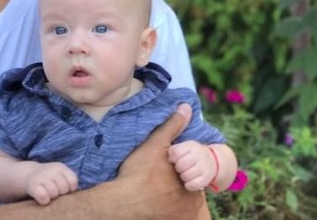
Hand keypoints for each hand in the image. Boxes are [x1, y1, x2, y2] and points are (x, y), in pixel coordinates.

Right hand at [24, 162, 77, 204]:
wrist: (28, 174)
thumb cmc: (48, 178)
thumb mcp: (59, 175)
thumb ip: (68, 181)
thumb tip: (75, 194)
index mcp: (61, 167)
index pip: (73, 182)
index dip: (70, 189)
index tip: (63, 188)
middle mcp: (52, 169)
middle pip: (64, 189)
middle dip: (60, 193)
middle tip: (53, 190)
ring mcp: (42, 176)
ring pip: (54, 194)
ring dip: (51, 197)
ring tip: (46, 192)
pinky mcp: (33, 185)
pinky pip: (44, 197)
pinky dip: (44, 200)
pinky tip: (41, 197)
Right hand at [117, 103, 210, 219]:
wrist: (121, 202)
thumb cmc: (140, 173)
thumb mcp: (156, 145)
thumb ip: (173, 127)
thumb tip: (187, 107)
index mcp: (194, 188)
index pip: (194, 178)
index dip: (181, 172)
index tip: (166, 169)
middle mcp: (190, 208)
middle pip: (187, 194)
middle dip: (177, 186)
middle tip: (158, 179)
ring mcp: (177, 219)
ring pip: (177, 206)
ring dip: (169, 199)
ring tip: (152, 190)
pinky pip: (168, 215)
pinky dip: (162, 210)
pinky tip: (149, 202)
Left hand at [169, 140, 215, 190]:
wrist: (213, 160)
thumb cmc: (192, 154)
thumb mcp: (184, 147)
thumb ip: (174, 151)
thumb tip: (170, 160)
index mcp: (191, 146)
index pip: (176, 152)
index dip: (172, 158)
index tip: (174, 160)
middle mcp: (199, 156)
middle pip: (180, 165)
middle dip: (177, 168)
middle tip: (180, 168)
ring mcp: (204, 168)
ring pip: (186, 176)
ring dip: (183, 176)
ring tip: (185, 173)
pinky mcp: (206, 179)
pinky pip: (192, 185)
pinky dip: (188, 185)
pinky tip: (189, 181)